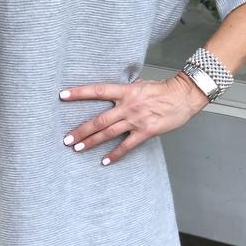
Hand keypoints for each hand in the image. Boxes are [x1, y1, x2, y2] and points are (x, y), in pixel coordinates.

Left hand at [59, 71, 209, 164]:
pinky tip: (104, 161)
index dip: (79, 93)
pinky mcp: (145, 131)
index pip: (98, 91)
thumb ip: (125, 90)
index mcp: (125, 91)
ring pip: (108, 133)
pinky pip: (127, 146)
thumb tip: (112, 93)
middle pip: (99, 120)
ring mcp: (136, 120)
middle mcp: (128, 106)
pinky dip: (115, 155)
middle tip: (66, 139)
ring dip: (92, 142)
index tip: (62, 95)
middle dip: (81, 130)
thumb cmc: (163, 89)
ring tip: (77, 148)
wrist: (183, 96)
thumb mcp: (141, 84)